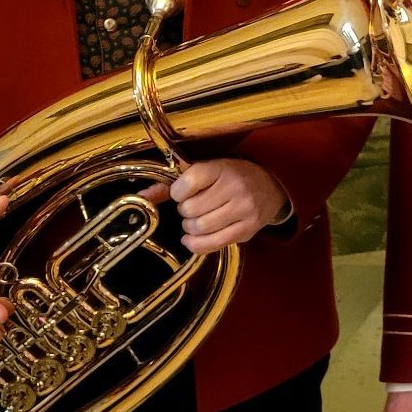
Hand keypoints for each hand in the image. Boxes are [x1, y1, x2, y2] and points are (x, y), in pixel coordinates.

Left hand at [140, 158, 287, 252]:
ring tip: (198, 220)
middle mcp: (235, 188)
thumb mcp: (207, 171)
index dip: (178, 192)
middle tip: (195, 206)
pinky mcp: (247, 230)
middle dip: (186, 211)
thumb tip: (140, 198)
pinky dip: (196, 244)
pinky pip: (211, 244)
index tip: (184, 191)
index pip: (185, 184)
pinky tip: (194, 237)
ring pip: (198, 228)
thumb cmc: (232, 177)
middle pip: (189, 210)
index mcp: (221, 168)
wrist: (272, 185)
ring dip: (191, 227)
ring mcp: (243, 210)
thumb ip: (171, 184)